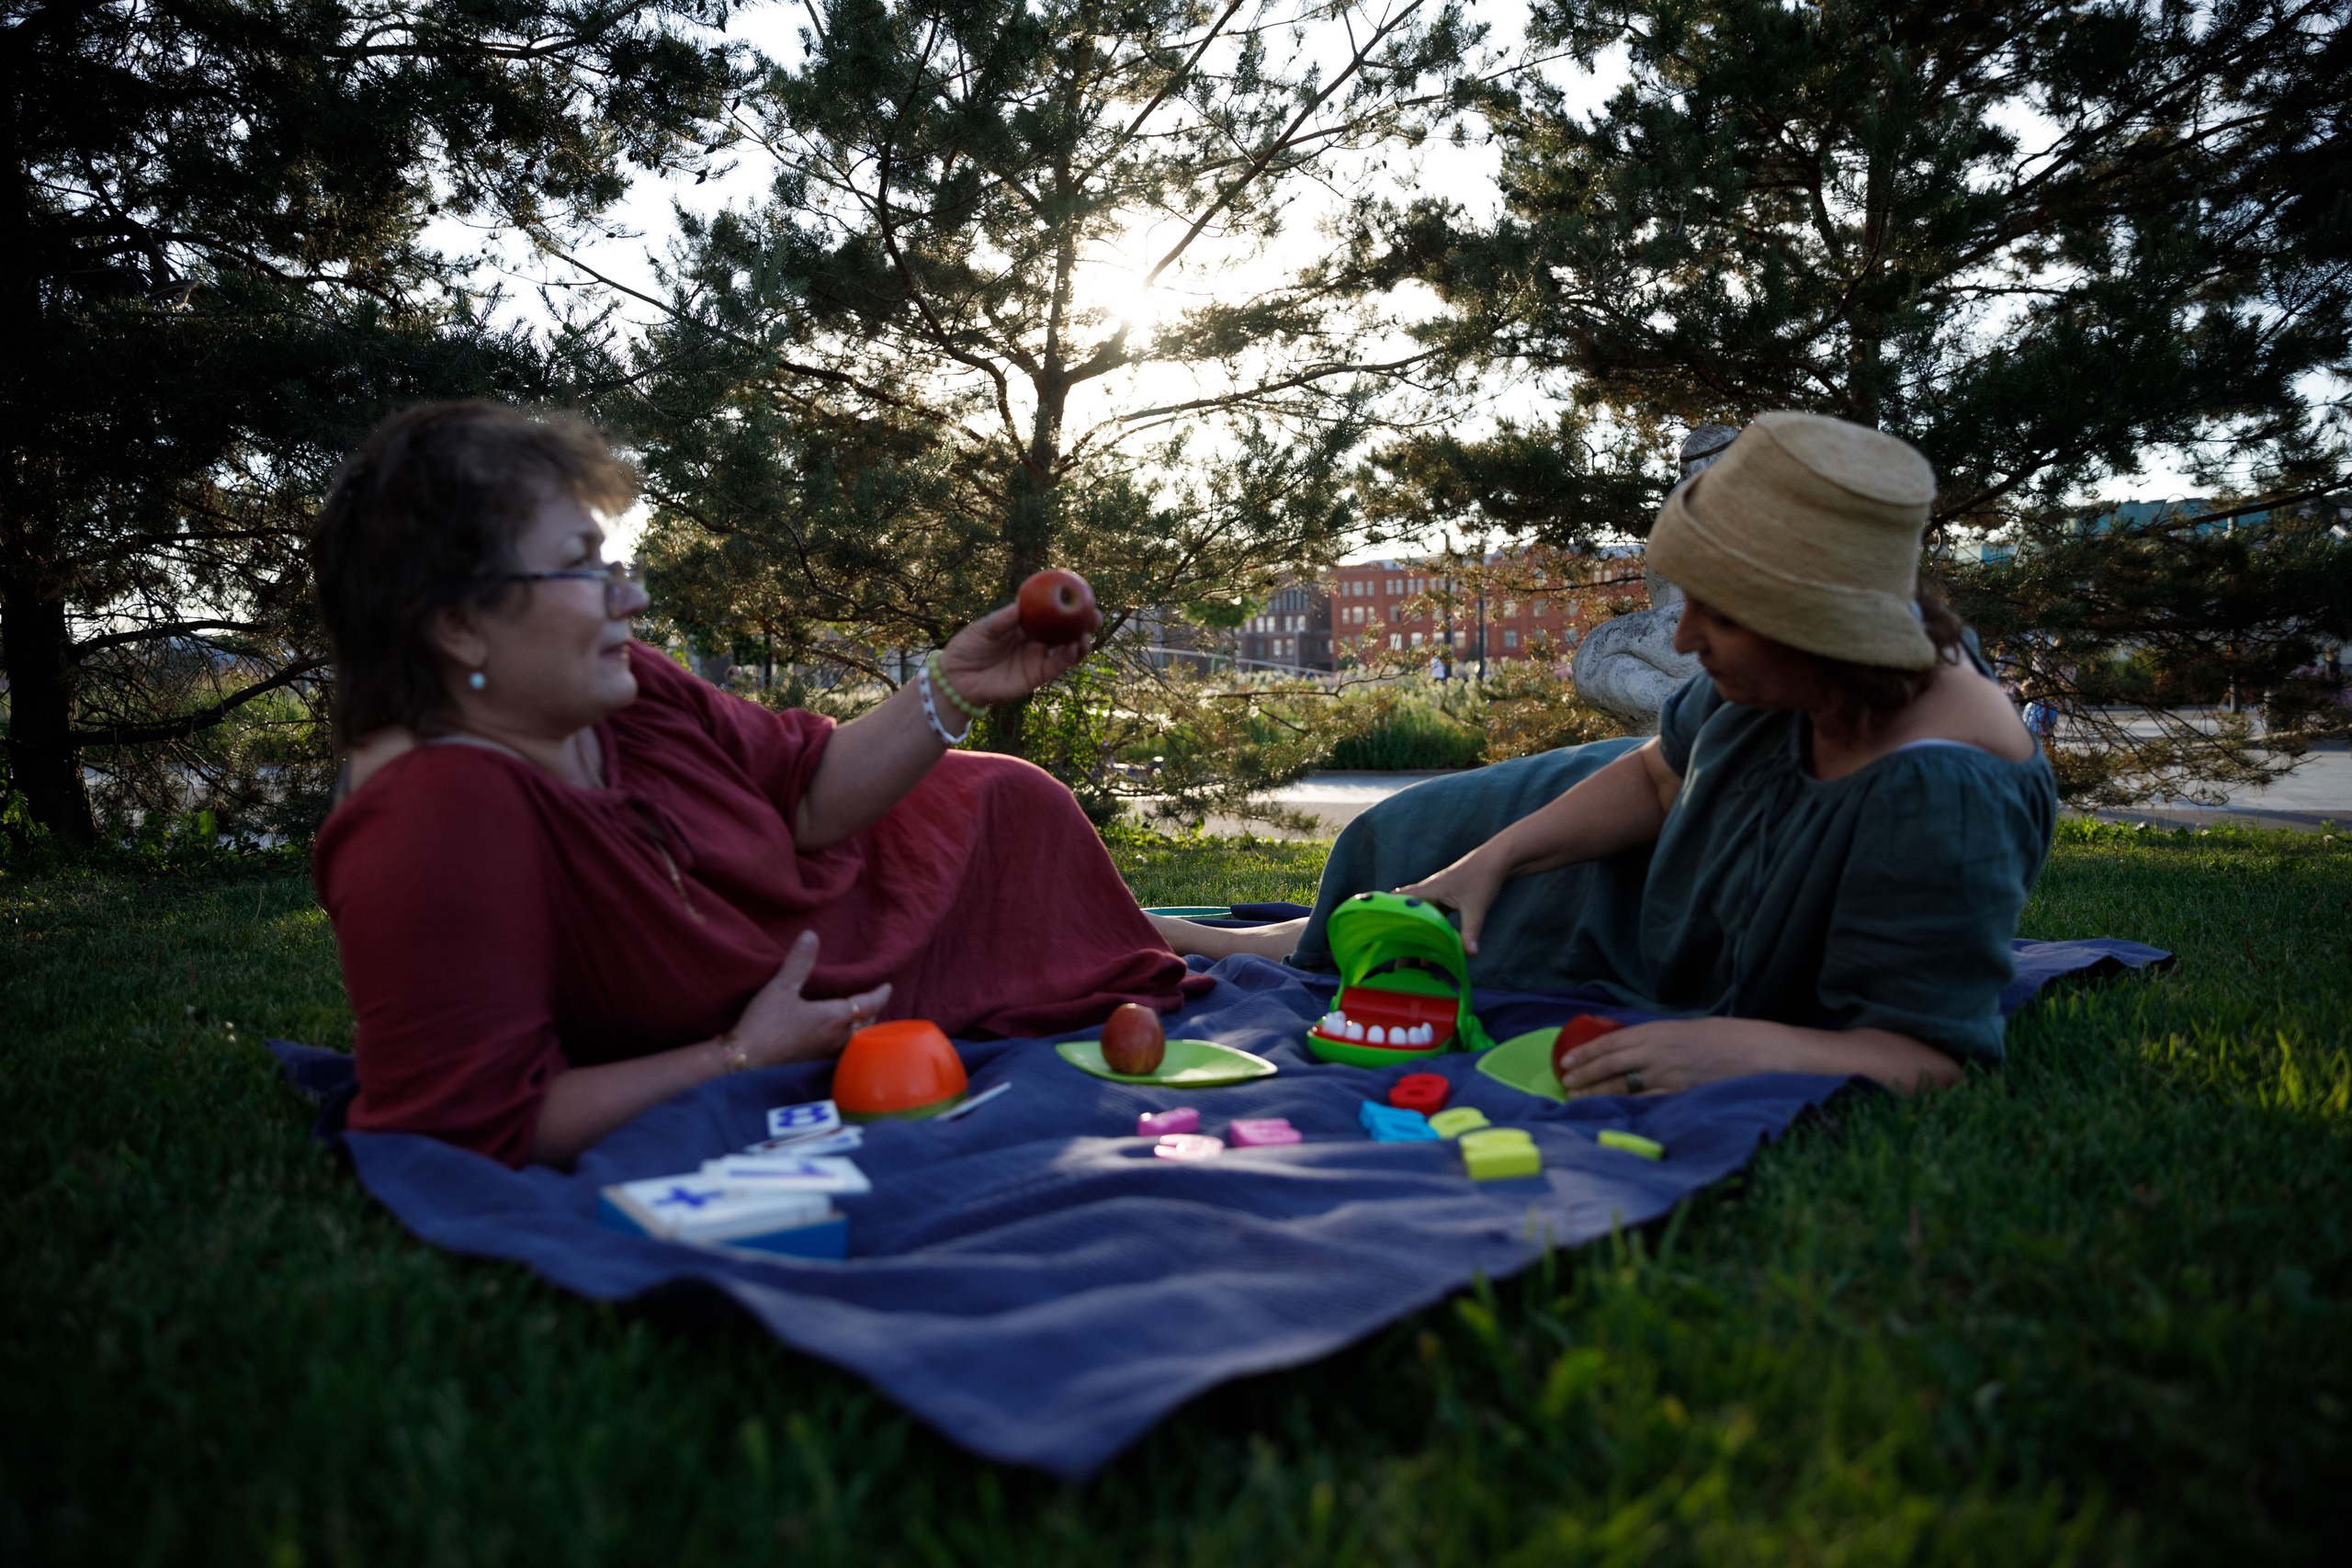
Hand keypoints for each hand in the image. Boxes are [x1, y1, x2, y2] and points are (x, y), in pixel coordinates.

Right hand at [726, 931, 890, 1069]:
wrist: (744, 1061)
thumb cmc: (764, 1024)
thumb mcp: (781, 987)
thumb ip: (799, 962)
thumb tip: (811, 935)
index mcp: (835, 1016)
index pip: (869, 1003)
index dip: (880, 994)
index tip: (888, 986)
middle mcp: (838, 1037)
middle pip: (868, 1023)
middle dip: (874, 1011)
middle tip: (874, 1001)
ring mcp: (828, 1054)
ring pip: (857, 1040)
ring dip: (863, 1029)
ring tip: (861, 1019)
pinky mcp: (816, 1065)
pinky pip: (844, 1052)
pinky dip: (850, 1043)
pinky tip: (838, 1041)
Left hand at [938, 604, 1088, 706]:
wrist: (957, 678)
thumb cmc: (967, 648)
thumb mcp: (982, 629)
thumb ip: (1002, 620)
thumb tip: (1020, 606)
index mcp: (1023, 624)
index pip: (1049, 612)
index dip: (1065, 604)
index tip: (1080, 593)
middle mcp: (1034, 640)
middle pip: (1064, 630)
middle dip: (1082, 623)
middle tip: (1095, 614)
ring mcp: (1036, 658)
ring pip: (1066, 649)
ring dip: (1080, 642)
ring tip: (1087, 633)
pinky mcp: (1036, 676)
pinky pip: (1056, 666)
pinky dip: (1068, 657)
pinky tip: (1075, 647)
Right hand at [1394, 848, 1509, 954]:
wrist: (1497, 860)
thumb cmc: (1483, 878)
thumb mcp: (1476, 907)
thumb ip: (1471, 931)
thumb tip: (1470, 954)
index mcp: (1428, 891)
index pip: (1398, 903)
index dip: (1386, 917)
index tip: (1376, 936)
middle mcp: (1428, 892)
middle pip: (1407, 916)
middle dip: (1401, 937)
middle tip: (1395, 961)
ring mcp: (1437, 895)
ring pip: (1420, 918)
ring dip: (1415, 936)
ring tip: (1411, 961)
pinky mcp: (1447, 899)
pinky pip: (1432, 918)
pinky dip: (1429, 932)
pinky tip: (1431, 949)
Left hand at [1552, 1016, 1799, 1095]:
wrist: (1765, 1054)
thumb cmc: (1734, 1038)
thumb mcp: (1692, 1030)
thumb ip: (1664, 1040)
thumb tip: (1642, 1050)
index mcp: (1660, 1031)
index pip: (1611, 1042)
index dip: (1586, 1052)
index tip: (1566, 1060)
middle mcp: (1658, 1053)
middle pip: (1610, 1065)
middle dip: (1584, 1075)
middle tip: (1565, 1083)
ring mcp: (1669, 1077)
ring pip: (1622, 1087)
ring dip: (1597, 1094)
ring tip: (1577, 1099)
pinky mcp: (1681, 1097)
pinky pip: (1646, 1104)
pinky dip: (1625, 1108)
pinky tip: (1611, 1112)